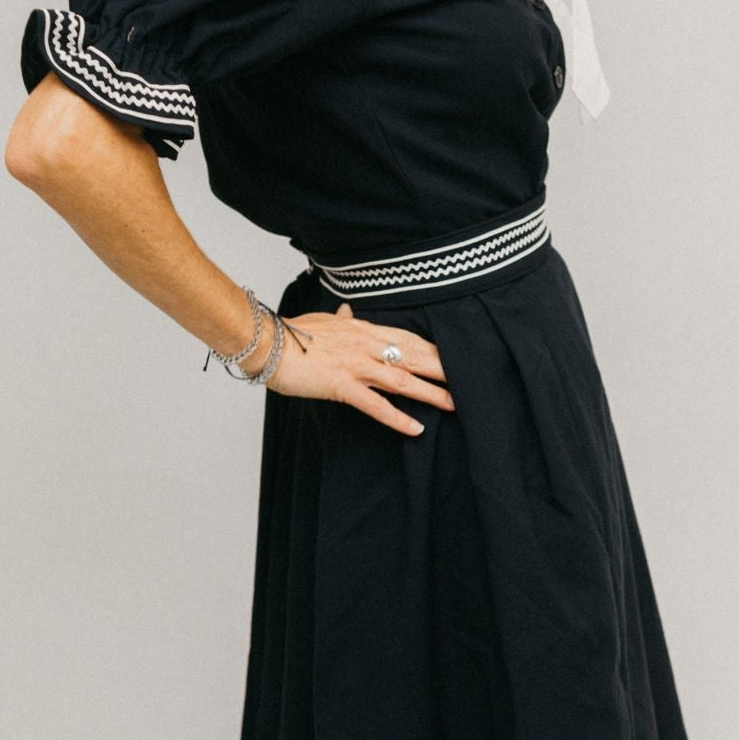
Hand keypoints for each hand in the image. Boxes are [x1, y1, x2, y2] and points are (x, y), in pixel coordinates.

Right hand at [262, 301, 455, 435]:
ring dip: (431, 393)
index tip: (456, 357)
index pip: (408, 338)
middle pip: (414, 356)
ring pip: (402, 379)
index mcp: (362, 329)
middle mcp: (365, 345)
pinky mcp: (341, 385)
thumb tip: (346, 311)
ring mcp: (355, 365)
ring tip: (456, 404)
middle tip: (473, 378)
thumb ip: (339, 319)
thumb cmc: (290, 333)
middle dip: (444, 368)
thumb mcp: (321, 322)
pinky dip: (397, 417)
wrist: (265, 342)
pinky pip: (375, 405)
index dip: (434, 349)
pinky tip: (416, 428)